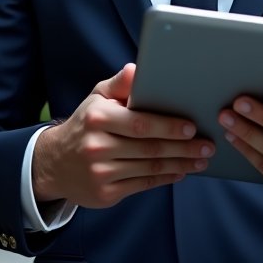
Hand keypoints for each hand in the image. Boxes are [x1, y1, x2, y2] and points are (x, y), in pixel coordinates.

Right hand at [31, 63, 213, 208]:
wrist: (54, 163)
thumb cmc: (85, 124)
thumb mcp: (97, 98)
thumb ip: (119, 84)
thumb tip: (137, 69)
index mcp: (98, 118)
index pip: (140, 123)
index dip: (168, 126)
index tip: (191, 127)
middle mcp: (98, 146)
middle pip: (150, 148)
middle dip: (184, 147)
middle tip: (208, 145)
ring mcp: (101, 172)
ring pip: (150, 168)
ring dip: (181, 164)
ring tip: (201, 158)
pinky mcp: (106, 193)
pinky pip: (143, 184)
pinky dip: (165, 178)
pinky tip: (181, 171)